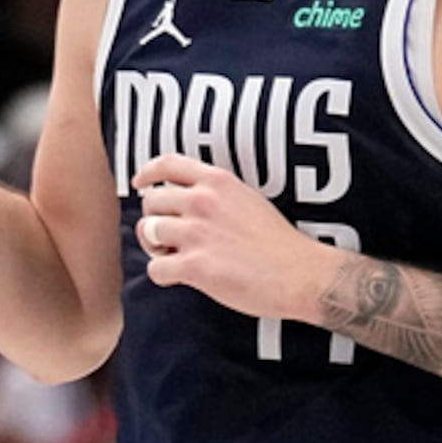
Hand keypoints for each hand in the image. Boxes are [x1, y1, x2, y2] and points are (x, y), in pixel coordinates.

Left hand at [130, 152, 329, 319]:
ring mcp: (197, 233)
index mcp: (218, 181)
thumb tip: (186, 203)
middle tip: (171, 238)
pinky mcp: (194, 266)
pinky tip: (182, 278)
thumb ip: (217, 195)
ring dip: (157, 248)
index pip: (168, 164)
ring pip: (148, 232)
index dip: (147, 173)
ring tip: (177, 257)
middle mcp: (203, 201)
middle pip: (151, 202)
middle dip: (155, 220)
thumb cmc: (279, 243)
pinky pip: (155, 268)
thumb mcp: (249, 200)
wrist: (302, 275)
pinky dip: (164, 275)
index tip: (139, 183)